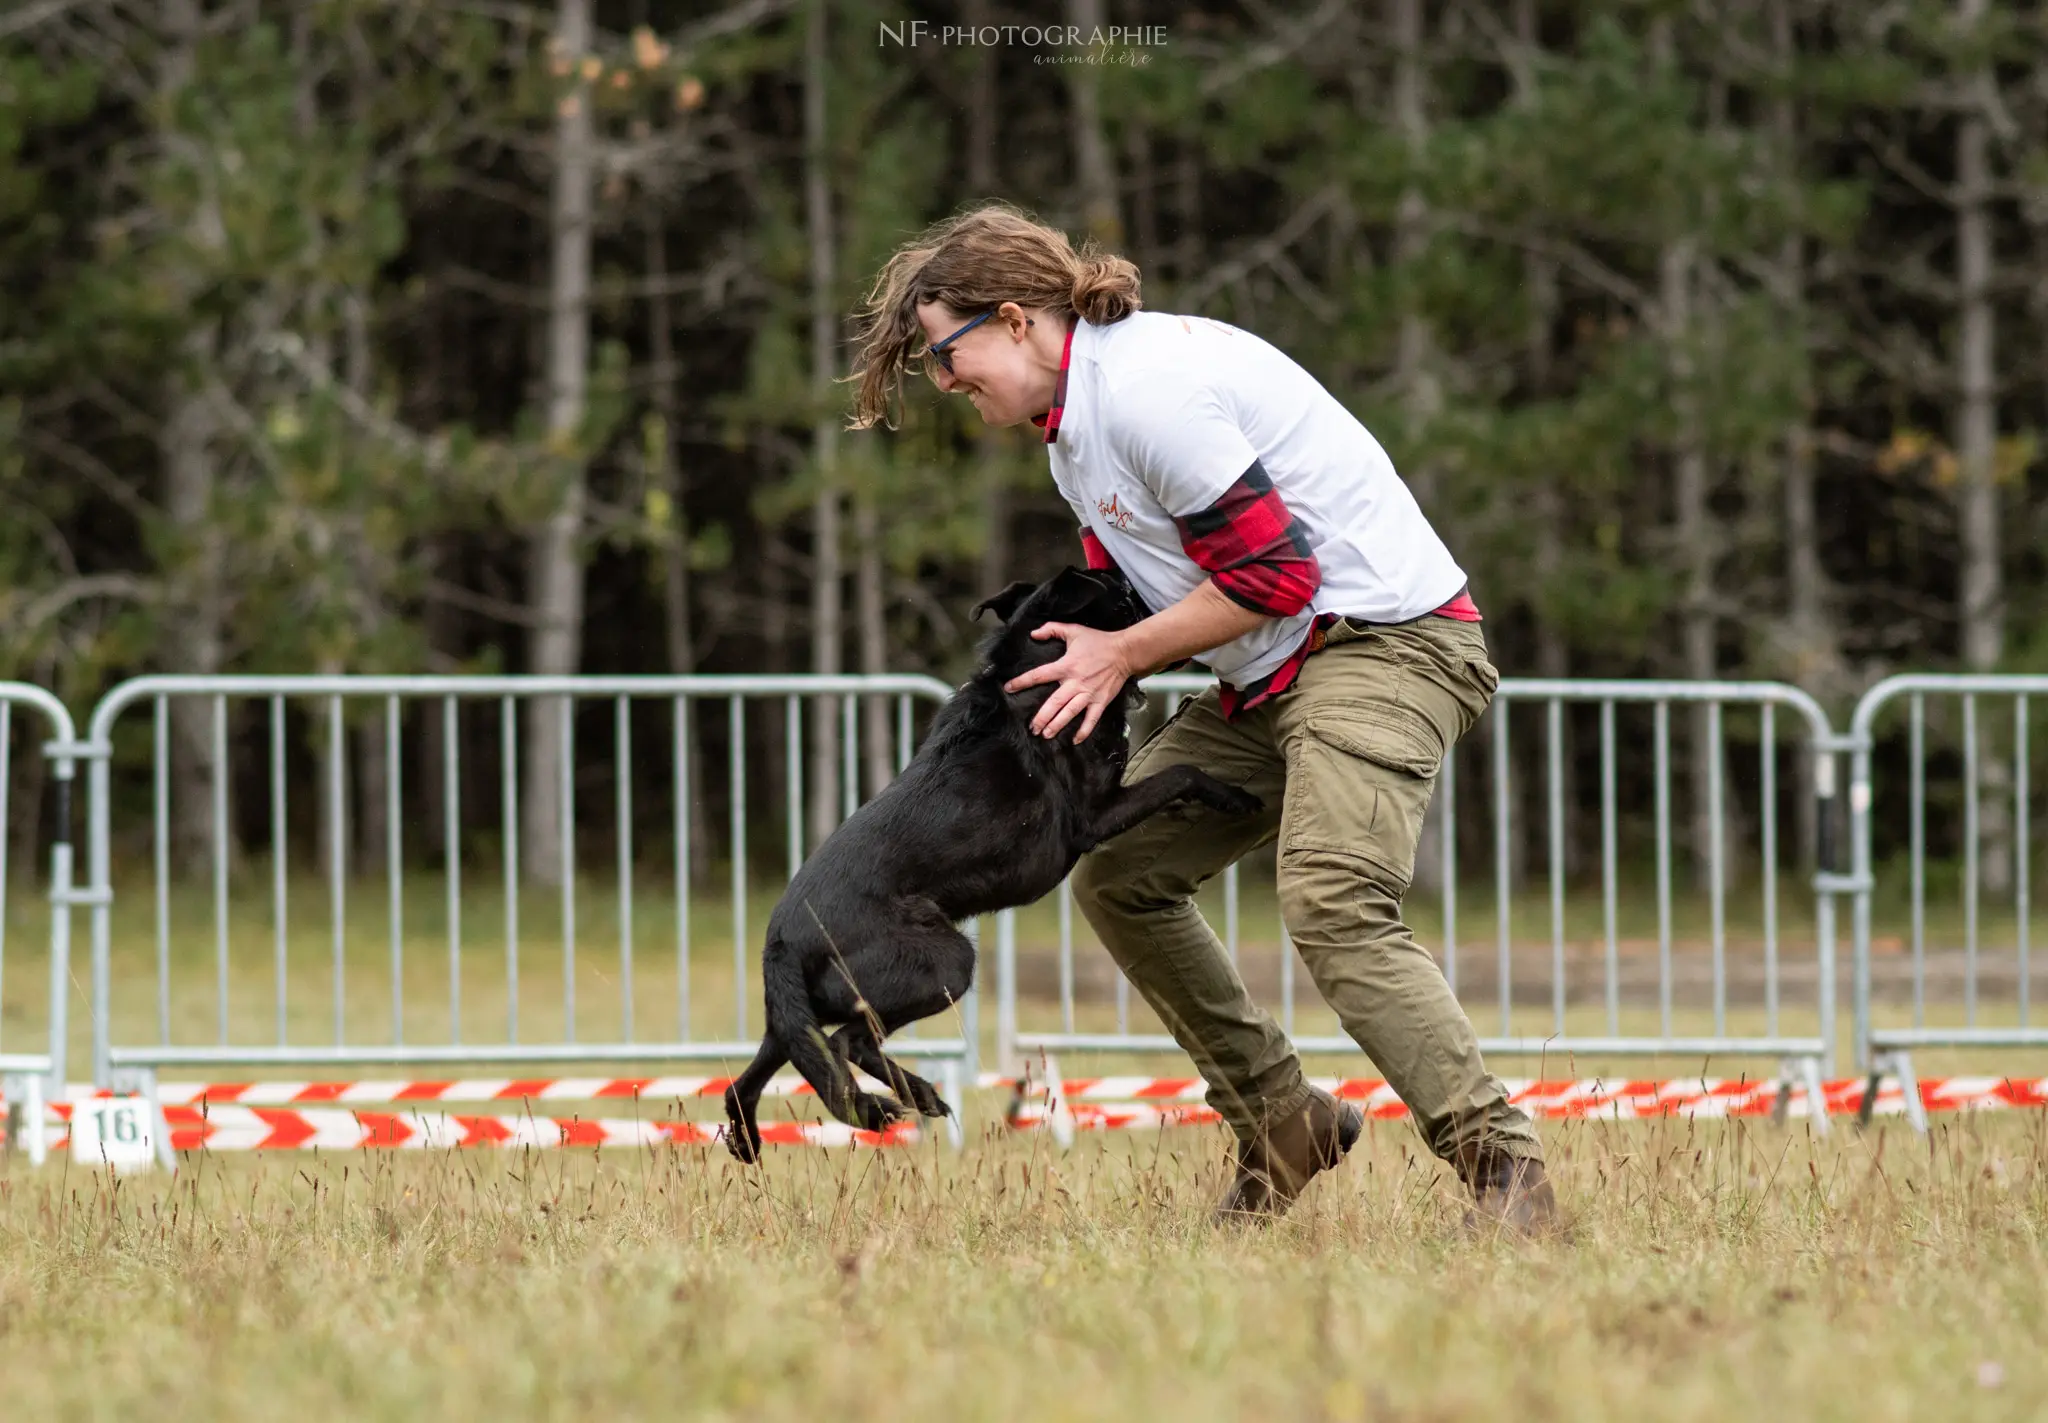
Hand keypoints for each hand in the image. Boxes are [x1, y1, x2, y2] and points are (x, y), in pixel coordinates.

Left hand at [1002, 623, 1132, 742]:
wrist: (1124, 652)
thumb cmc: (1099, 641)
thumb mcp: (1074, 630)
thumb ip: (1052, 629)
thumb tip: (1034, 633)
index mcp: (1066, 666)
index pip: (1039, 675)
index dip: (1022, 682)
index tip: (1009, 688)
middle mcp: (1075, 682)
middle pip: (1054, 702)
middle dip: (1042, 716)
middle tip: (1032, 727)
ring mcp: (1088, 693)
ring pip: (1070, 712)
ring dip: (1057, 724)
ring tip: (1046, 734)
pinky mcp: (1100, 701)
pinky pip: (1091, 719)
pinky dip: (1084, 730)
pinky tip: (1076, 740)